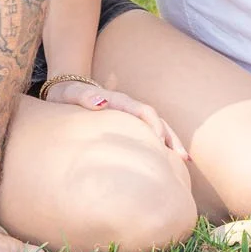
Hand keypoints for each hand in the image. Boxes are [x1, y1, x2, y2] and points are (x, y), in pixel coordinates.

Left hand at [40, 79, 188, 159]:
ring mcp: (130, 115)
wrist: (65, 90)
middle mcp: (129, 107)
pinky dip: (162, 144)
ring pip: (158, 127)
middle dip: (170, 137)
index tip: (159, 143)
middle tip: (182, 158)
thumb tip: (102, 101)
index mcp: (119, 101)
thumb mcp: (71, 94)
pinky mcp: (128, 124)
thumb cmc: (67, 95)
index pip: (143, 111)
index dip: (153, 125)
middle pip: (157, 120)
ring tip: (185, 161)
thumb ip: (84, 97)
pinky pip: (150, 133)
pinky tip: (170, 160)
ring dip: (171, 142)